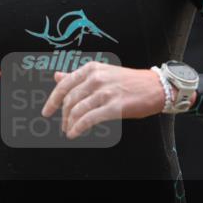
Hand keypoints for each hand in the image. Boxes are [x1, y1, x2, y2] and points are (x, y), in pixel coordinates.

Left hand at [41, 62, 165, 139]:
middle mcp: (96, 78)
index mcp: (91, 69)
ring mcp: (105, 92)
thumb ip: (78, 76)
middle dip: (63, 115)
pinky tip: (75, 133)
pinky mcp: (115, 106)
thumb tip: (57, 76)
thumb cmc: (129, 81)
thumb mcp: (102, 72)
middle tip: (63, 125)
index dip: (52, 100)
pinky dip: (79, 128)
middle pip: (70, 99)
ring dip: (70, 124)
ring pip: (78, 110)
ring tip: (69, 131)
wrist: (155, 87)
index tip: (46, 111)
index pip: (64, 85)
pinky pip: (90, 119)